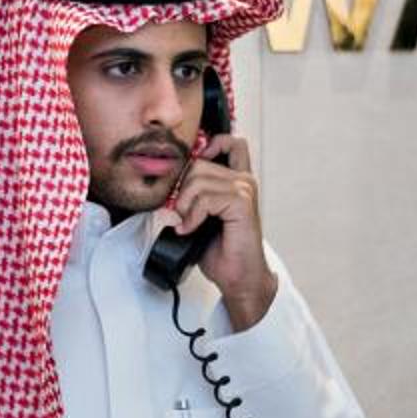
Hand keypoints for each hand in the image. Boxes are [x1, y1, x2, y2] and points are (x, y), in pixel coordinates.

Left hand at [158, 133, 276, 329]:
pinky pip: (205, 199)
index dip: (208, 146)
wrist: (239, 275)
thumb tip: (171, 181)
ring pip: (198, 179)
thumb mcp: (203, 214)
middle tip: (182, 212)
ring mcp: (245, 189)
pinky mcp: (242, 203)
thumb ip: (195, 192)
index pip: (229, 141)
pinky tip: (191, 229)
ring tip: (187, 222)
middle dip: (182, 189)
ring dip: (185, 204)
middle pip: (199, 163)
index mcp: (237, 179)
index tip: (192, 172)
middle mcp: (244, 180)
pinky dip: (192, 216)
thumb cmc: (222, 249)